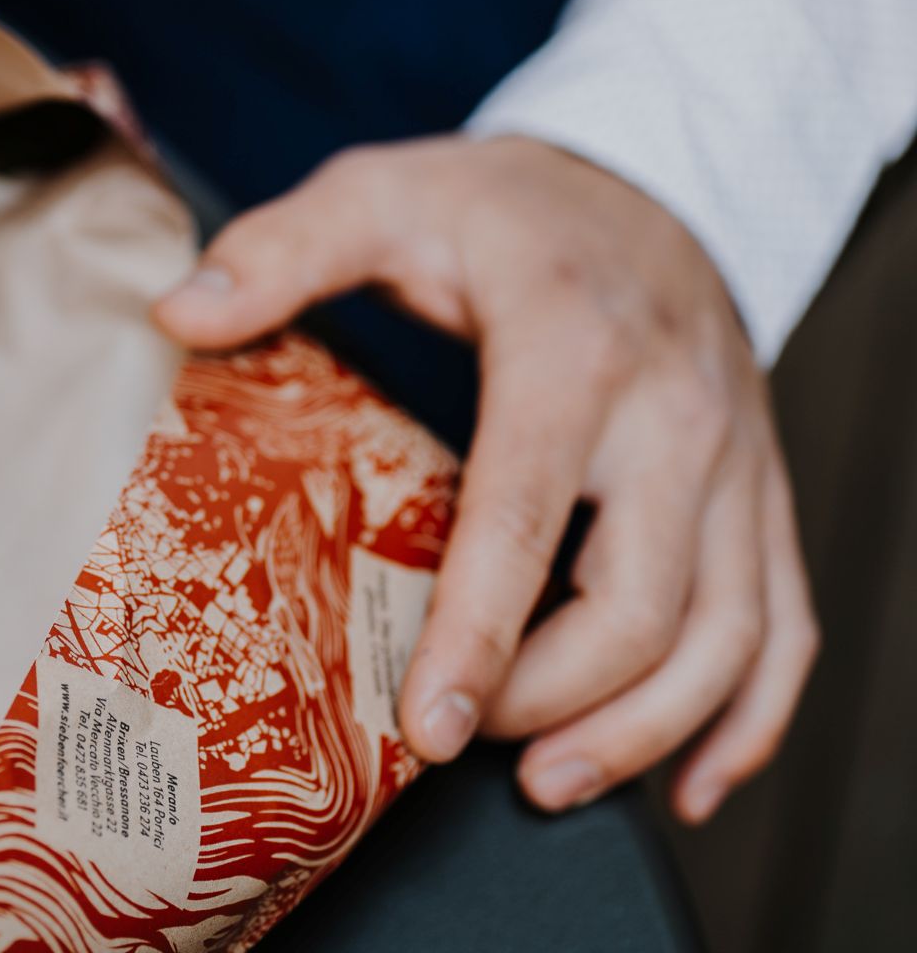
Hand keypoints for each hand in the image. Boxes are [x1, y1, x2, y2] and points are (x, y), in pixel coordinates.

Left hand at [155, 135, 818, 822]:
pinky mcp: (760, 494)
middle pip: (642, 603)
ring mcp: (737, 461)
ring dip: (647, 732)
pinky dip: (749, 720)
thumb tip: (180, 310)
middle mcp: (677, 415)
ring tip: (550, 783)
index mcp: (574, 349)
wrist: (641, 181)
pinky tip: (686, 778)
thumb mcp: (381, 195)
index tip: (426, 725)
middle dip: (550, 699)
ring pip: (729, 634)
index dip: (479, 633)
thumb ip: (282, 251)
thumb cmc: (498, 207)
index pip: (531, 514)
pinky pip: (784, 626)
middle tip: (455, 742)